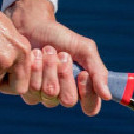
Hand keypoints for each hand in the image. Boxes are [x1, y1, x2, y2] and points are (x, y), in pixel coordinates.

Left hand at [3, 0, 108, 115]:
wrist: (32, 25)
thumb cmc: (60, 37)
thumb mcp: (84, 48)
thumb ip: (97, 71)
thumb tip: (107, 95)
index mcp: (81, 88)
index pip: (90, 108)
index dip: (87, 94)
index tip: (82, 73)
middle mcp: (63, 95)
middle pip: (67, 100)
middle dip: (63, 74)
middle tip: (61, 54)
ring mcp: (44, 95)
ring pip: (48, 94)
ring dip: (48, 68)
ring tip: (45, 50)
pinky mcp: (26, 90)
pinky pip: (31, 92)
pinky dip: (33, 70)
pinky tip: (33, 57)